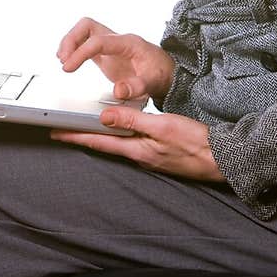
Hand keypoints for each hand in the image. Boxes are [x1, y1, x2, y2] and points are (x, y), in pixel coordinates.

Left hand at [50, 106, 226, 182]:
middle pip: (104, 144)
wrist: (221, 159)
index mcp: (136, 150)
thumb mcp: (162, 126)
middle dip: (81, 136)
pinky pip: (131, 144)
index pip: (98, 142)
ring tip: (82, 128)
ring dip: (98, 136)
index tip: (55, 131)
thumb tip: (104, 116)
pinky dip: (118, 136)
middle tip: (61, 129)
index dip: (75, 136)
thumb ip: (132, 120)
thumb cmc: (195, 143)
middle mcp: (138, 155)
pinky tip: (118, 130)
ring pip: (116, 144)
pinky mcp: (158, 153)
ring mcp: (148, 156)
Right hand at [56, 16, 176, 104]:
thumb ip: (137, 87)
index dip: (80, 52)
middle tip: (63, 61)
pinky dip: (74, 48)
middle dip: (71, 40)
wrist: (167, 73)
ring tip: (62, 61)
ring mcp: (111, 45)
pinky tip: (68, 60)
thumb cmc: (161, 74)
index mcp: (128, 43)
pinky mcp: (106, 53)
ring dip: (70, 42)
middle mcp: (117, 40)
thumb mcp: (153, 82)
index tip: (68, 68)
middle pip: (87, 26)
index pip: (98, 40)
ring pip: (84, 31)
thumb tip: (118, 91)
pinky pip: (86, 42)